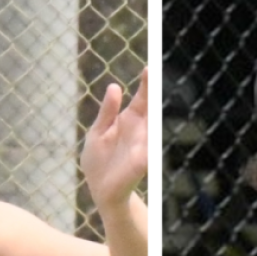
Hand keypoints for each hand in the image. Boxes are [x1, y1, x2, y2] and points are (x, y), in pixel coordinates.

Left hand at [81, 69, 148, 210]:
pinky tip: (153, 130)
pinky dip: (152, 141)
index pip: (142, 97)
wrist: (101, 190)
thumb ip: (106, 112)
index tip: (151, 65)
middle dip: (156, 90)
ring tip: (158, 93)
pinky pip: (151, 150)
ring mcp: (144, 145)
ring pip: (155, 125)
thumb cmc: (99, 161)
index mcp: (130, 120)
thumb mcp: (98, 132)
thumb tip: (114, 86)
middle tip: (157, 70)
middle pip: (152, 107)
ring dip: (157, 111)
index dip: (147, 82)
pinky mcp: (142, 162)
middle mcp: (141, 130)